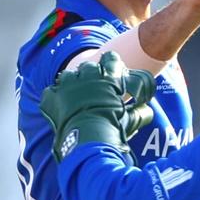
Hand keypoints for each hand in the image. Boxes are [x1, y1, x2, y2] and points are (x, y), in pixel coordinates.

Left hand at [40, 52, 154, 162]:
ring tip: (75, 96)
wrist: (88, 141)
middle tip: (93, 88)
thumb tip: (147, 110)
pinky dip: (55, 97)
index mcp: (108, 78)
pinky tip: (60, 106)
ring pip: (68, 75)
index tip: (111, 71)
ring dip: (72, 83)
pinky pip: (51, 91)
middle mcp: (87, 76)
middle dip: (91, 75)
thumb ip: (141, 112)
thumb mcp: (131, 121)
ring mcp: (68, 85)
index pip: (110, 58)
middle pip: (88, 66)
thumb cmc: (112, 130)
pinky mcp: (52, 97)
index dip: (111, 64)